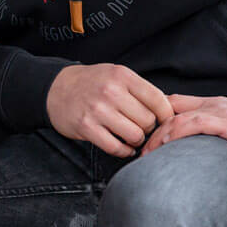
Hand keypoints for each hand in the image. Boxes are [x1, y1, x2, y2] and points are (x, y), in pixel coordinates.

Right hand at [46, 63, 173, 157]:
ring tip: (130, 136)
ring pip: (134, 135)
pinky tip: (122, 146)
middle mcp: (110, 91)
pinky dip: (123, 151)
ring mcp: (97, 110)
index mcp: (122, 75)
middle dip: (148, 128)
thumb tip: (170, 110)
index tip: (165, 121)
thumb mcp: (116, 75)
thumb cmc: (91, 83)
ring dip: (136, 140)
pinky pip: (115, 147)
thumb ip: (140, 89)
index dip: (166, 115)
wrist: (56, 88)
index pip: (158, 99)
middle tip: (140, 127)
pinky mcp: (86, 127)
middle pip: (148, 120)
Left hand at [141, 95, 226, 166]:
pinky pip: (195, 124)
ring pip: (177, 118)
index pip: (175, 104)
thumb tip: (198, 147)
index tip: (145, 138)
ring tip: (146, 154)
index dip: (156, 118)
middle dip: (150, 132)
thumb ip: (218, 131)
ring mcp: (220, 112)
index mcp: (214, 105)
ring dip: (157, 137)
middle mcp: (213, 105)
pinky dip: (177, 133)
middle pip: (169, 112)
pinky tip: (166, 144)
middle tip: (138, 152)